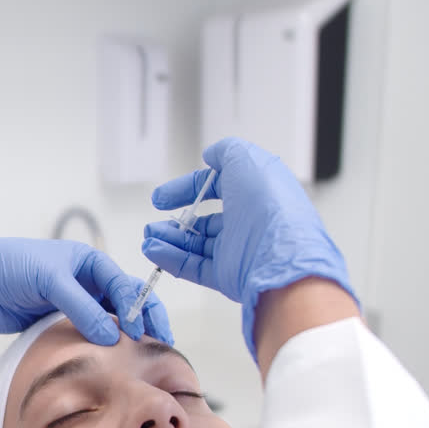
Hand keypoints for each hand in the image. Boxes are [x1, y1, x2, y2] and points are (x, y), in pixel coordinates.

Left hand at [0, 238, 172, 345]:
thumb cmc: (6, 267)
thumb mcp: (46, 280)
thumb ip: (80, 306)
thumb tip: (112, 335)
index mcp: (88, 262)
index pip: (124, 284)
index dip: (137, 307)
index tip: (141, 332)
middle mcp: (85, 281)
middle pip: (125, 302)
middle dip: (144, 321)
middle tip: (161, 345)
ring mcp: (72, 303)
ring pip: (108, 321)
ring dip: (124, 336)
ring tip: (142, 358)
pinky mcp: (57, 323)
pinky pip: (86, 334)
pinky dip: (100, 346)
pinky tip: (110, 361)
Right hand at [142, 137, 355, 357]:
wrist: (281, 260)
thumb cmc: (270, 208)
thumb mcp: (246, 161)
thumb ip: (225, 152)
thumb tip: (211, 155)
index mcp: (256, 194)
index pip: (218, 188)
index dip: (189, 188)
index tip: (164, 196)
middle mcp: (249, 221)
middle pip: (205, 221)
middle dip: (176, 221)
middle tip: (154, 223)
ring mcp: (239, 249)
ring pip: (196, 245)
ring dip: (168, 240)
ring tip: (148, 238)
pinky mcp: (230, 275)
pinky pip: (195, 267)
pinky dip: (172, 259)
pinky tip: (154, 252)